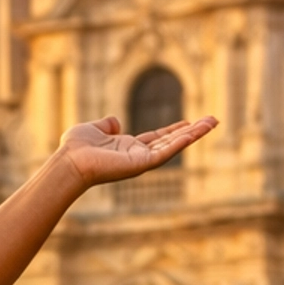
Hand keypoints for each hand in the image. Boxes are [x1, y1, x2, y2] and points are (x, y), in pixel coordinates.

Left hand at [57, 113, 217, 188]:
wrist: (70, 162)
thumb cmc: (76, 149)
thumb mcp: (93, 129)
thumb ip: (106, 125)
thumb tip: (115, 122)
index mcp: (129, 148)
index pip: (157, 138)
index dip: (174, 130)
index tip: (190, 122)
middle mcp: (138, 156)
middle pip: (172, 142)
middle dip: (193, 132)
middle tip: (213, 121)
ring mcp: (142, 161)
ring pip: (174, 146)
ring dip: (195, 135)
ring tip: (214, 122)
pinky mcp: (142, 164)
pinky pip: (167, 152)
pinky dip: (182, 142)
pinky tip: (196, 132)